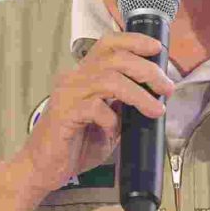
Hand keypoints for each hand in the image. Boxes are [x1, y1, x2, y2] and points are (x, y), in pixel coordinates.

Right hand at [11, 33, 171, 192]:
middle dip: (147, 70)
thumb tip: (153, 96)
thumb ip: (123, 107)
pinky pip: (95, 107)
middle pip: (115, 58)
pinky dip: (111, 119)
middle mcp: (74, 79)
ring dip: (139, 94)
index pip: (108, 45)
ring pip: (109, 80)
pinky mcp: (64, 114)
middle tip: (166, 87)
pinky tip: (113, 130)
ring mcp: (67, 94)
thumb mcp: (108, 122)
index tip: (157, 49)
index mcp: (84, 76)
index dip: (134, 41)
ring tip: (155, 109)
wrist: (43, 168)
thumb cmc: (73, 145)